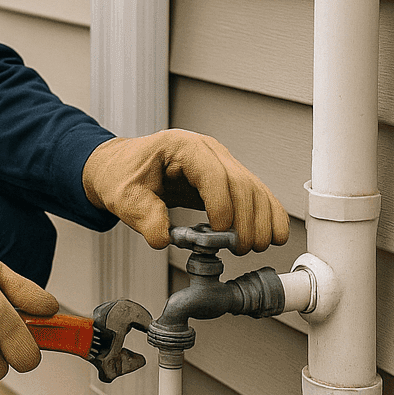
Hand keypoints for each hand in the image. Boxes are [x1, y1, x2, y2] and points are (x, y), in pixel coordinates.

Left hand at [82, 129, 289, 253]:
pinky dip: (267, 213)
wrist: (119, 168)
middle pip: (240, 182)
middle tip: (242, 247)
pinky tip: (274, 233)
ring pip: (253, 188)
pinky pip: (253, 193)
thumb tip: (162, 238)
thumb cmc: (121, 174)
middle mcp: (206, 150)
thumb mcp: (122, 195)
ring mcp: (219, 162)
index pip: (213, 174)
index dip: (222, 204)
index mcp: (181, 146)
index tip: (221, 231)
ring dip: (262, 218)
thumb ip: (142, 215)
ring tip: (258, 245)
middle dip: (246, 218)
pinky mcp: (225, 178)